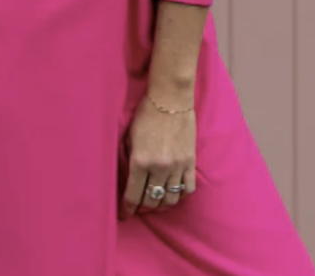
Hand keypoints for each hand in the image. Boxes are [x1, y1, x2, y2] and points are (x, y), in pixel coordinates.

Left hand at [119, 92, 196, 219]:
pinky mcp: (190, 162)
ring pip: (170, 199)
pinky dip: (180, 195)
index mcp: (140, 161)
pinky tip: (173, 192)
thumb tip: (127, 179)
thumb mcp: (130, 136)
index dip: (127, 209)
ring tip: (155, 202)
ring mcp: (177, 166)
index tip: (124, 215)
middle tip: (138, 207)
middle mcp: (159, 167)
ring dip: (161, 205)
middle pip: (151, 201)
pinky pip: (188, 189)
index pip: (133, 195)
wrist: (170, 98)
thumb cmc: (146, 113)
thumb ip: (129, 159)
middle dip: (143, 208)